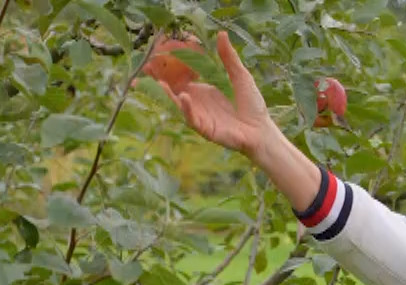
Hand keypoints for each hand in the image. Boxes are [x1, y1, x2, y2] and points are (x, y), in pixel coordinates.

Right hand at [146, 31, 275, 157]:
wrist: (261, 130)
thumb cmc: (251, 104)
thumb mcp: (239, 76)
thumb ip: (228, 58)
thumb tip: (221, 34)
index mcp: (201, 91)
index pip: (178, 79)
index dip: (165, 70)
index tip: (152, 59)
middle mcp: (196, 103)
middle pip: (172, 92)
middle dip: (157, 82)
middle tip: (144, 70)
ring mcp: (199, 116)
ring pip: (178, 106)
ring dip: (168, 96)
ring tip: (160, 85)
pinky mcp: (206, 129)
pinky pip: (192, 119)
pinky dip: (187, 109)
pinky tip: (185, 98)